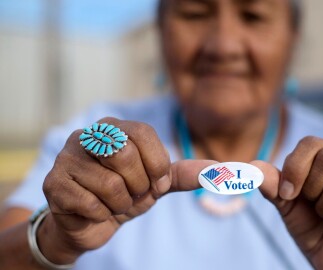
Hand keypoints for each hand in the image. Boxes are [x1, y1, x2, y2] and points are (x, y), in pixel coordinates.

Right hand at [41, 117, 213, 263]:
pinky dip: (101, 214)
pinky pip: (90, 203)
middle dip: (138, 185)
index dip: (157, 164)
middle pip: (124, 154)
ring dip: (120, 204)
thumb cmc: (125, 195)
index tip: (156, 182)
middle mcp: (88, 134)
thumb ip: (185, 173)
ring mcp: (67, 157)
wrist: (90, 223)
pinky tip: (93, 210)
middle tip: (132, 193)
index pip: (144, 133)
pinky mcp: (53, 183)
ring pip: (109, 184)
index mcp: (115, 127)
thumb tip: (223, 168)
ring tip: (112, 202)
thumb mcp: (157, 183)